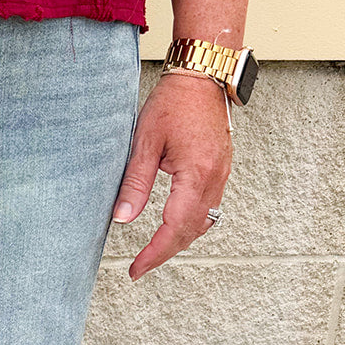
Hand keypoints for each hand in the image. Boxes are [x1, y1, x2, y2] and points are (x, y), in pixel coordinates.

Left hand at [112, 72, 232, 280]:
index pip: (174, 227)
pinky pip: (209, 208)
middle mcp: (214, 178)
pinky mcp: (221, 171)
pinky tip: (173, 228)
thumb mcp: (145, 142)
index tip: (136, 269)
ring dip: (178, 241)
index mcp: (196, 173)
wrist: (202, 75)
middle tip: (139, 267)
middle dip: (164, 253)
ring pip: (203, 223)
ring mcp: (222, 175)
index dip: (154, 253)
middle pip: (190, 232)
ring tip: (152, 252)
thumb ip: (135, 183)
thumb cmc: (174, 102)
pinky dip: (190, 225)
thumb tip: (122, 219)